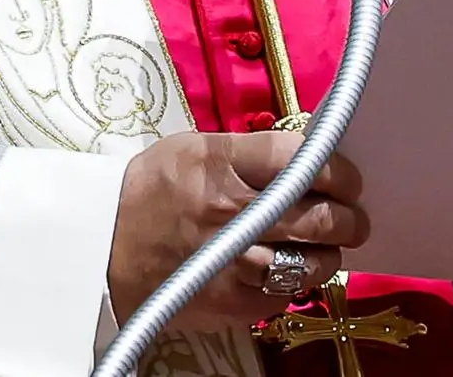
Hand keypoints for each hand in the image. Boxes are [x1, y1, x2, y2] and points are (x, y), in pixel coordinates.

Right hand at [108, 131, 368, 329]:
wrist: (99, 250)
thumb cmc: (150, 192)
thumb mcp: (195, 149)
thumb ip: (251, 153)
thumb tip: (307, 158)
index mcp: (224, 164)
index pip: (304, 161)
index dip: (339, 170)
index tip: (348, 179)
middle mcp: (233, 213)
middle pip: (320, 215)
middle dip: (350, 217)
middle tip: (353, 217)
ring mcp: (233, 263)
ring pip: (313, 263)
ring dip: (330, 255)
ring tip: (326, 248)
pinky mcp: (229, 304)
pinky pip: (284, 296)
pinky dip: (294, 284)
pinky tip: (286, 272)